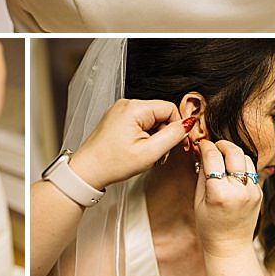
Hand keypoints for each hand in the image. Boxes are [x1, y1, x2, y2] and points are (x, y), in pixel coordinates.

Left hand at [67, 99, 189, 190]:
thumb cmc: (112, 163)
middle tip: (158, 152)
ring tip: (144, 152)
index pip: (169, 108)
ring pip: (151, 118)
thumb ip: (172, 136)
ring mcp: (120, 110)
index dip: (177, 126)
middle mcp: (126, 104)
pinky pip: (139, 121)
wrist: (87, 171)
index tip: (178, 144)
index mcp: (134, 108)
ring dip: (153, 135)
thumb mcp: (148, 153)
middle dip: (164, 132)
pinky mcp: (117, 118)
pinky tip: (136, 148)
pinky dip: (143, 134)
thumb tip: (188, 124)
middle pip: (160, 112)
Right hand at [194, 139, 263, 259]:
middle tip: (215, 146)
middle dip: (222, 144)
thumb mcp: (198, 201)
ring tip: (224, 159)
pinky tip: (232, 173)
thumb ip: (202, 174)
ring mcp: (252, 191)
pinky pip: (251, 170)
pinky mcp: (259, 192)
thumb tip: (202, 151)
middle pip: (234, 152)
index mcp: (220, 194)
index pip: (213, 157)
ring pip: (246, 158)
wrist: (230, 247)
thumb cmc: (210, 227)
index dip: (206, 146)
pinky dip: (241, 167)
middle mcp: (239, 191)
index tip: (202, 144)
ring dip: (234, 154)